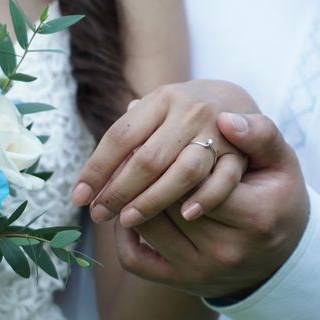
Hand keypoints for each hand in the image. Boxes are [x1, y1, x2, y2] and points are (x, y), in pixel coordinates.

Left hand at [72, 80, 258, 226]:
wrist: (240, 105)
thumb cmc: (186, 117)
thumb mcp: (161, 111)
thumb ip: (132, 131)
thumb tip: (97, 163)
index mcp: (162, 98)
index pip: (120, 136)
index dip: (96, 168)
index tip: (78, 196)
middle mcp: (190, 111)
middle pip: (147, 157)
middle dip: (118, 190)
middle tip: (98, 215)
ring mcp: (217, 132)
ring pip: (181, 171)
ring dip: (152, 199)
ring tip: (127, 220)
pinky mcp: (240, 154)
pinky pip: (222, 180)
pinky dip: (203, 198)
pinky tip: (184, 216)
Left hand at [114, 113, 308, 298]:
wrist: (280, 256)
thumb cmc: (276, 198)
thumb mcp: (281, 164)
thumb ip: (261, 135)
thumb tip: (225, 119)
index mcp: (253, 216)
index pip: (195, 181)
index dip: (167, 156)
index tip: (151, 134)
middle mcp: (225, 250)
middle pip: (166, 205)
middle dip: (141, 177)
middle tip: (124, 152)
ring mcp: (201, 270)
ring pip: (147, 228)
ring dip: (130, 200)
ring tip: (122, 175)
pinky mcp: (181, 283)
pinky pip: (136, 261)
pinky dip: (123, 237)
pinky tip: (127, 214)